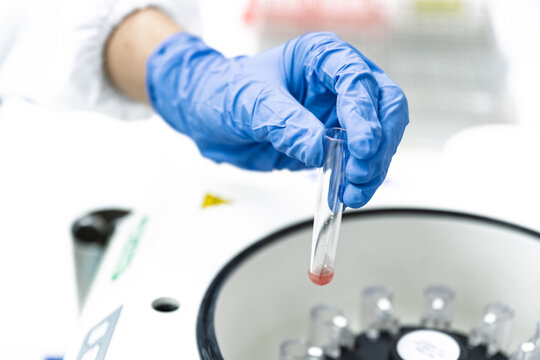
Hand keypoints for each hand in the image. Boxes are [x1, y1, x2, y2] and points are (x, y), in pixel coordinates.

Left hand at [146, 32, 407, 207]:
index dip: (365, 115)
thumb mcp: (253, 103)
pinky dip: (360, 178)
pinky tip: (349, 191)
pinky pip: (360, 159)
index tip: (360, 146)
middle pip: (384, 107)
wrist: (210, 117)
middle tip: (359, 172)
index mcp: (321, 57)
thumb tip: (320, 148)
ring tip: (353, 191)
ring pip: (380, 137)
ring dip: (373, 167)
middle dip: (378, 143)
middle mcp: (337, 82)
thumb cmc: (227, 92)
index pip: (358, 81)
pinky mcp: (334, 141)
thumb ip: (287, 124)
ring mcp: (339, 113)